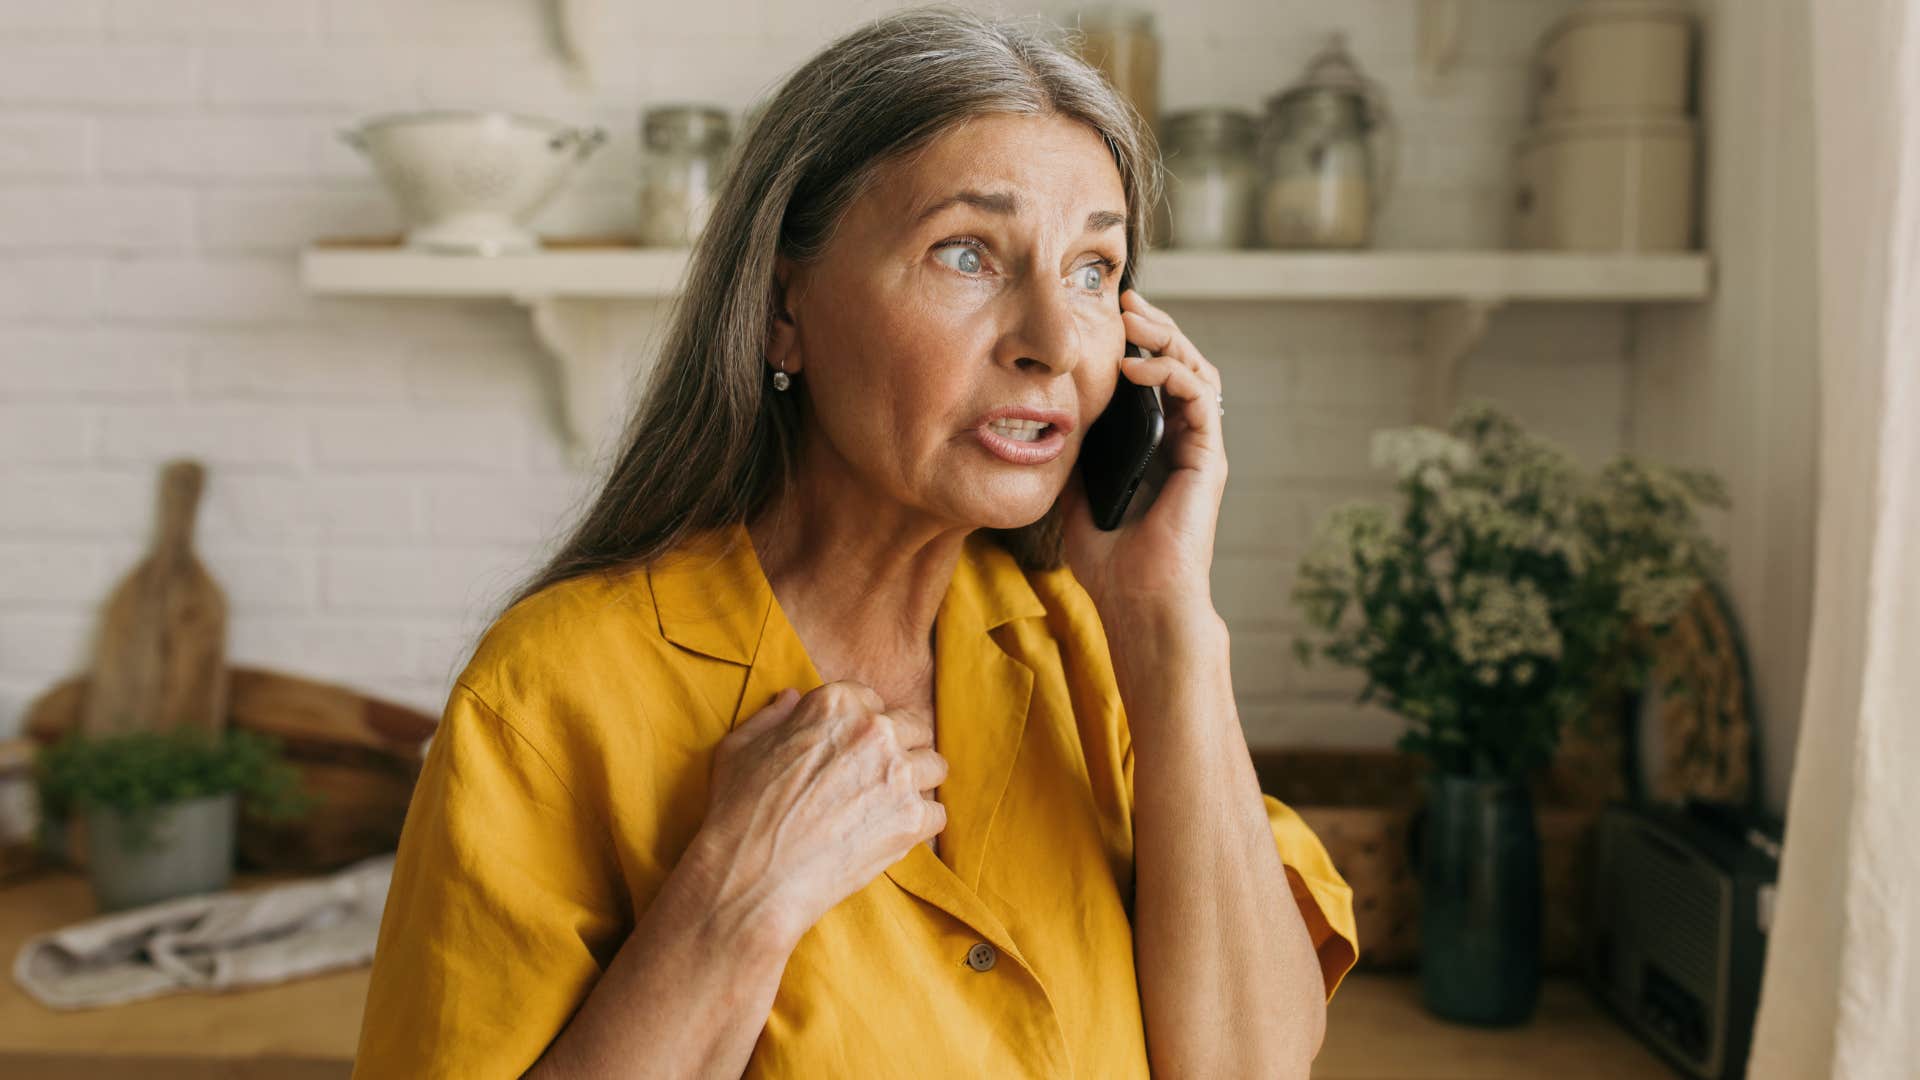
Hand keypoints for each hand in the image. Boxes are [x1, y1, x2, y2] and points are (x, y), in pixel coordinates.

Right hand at [694, 682, 946, 948]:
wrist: (752, 876)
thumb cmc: (739, 811)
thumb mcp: (739, 747)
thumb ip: (772, 717)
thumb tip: (792, 698)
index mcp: (836, 705)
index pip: (872, 701)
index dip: (862, 726)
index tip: (851, 750)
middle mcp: (875, 731)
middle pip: (913, 727)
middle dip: (899, 749)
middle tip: (876, 778)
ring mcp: (898, 774)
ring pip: (933, 766)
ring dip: (916, 783)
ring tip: (888, 805)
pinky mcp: (911, 819)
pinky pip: (937, 813)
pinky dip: (919, 825)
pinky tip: (891, 834)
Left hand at [1062, 287, 1226, 617]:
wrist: (1136, 601)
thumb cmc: (1108, 560)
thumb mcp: (1076, 491)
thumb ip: (1074, 450)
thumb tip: (1048, 412)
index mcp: (1154, 445)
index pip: (1153, 378)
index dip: (1134, 342)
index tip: (1103, 315)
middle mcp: (1182, 441)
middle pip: (1180, 363)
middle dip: (1154, 326)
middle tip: (1123, 299)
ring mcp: (1199, 447)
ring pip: (1197, 370)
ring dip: (1166, 338)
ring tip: (1132, 318)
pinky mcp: (1209, 458)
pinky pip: (1199, 397)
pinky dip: (1171, 372)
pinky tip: (1137, 367)